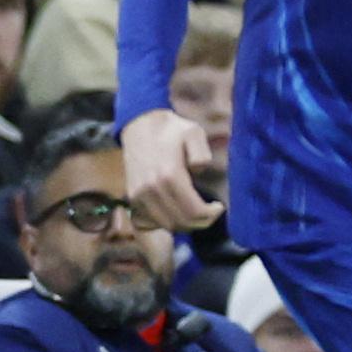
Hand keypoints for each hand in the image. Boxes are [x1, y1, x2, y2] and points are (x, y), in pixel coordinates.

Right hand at [122, 108, 221, 231]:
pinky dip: (168, 222)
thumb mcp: (194, 132)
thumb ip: (201, 154)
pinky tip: (178, 212)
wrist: (140, 126)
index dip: (211, 215)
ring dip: (185, 224)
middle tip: (211, 213)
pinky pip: (151, 222)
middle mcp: (151, 189)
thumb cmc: (171, 130)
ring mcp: (138, 195)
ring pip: (166, 225)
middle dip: (201, 222)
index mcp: (169, 175)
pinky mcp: (132, 198)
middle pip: (181, 223)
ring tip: (197, 213)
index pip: (193, 211)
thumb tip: (198, 172)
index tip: (219, 207)